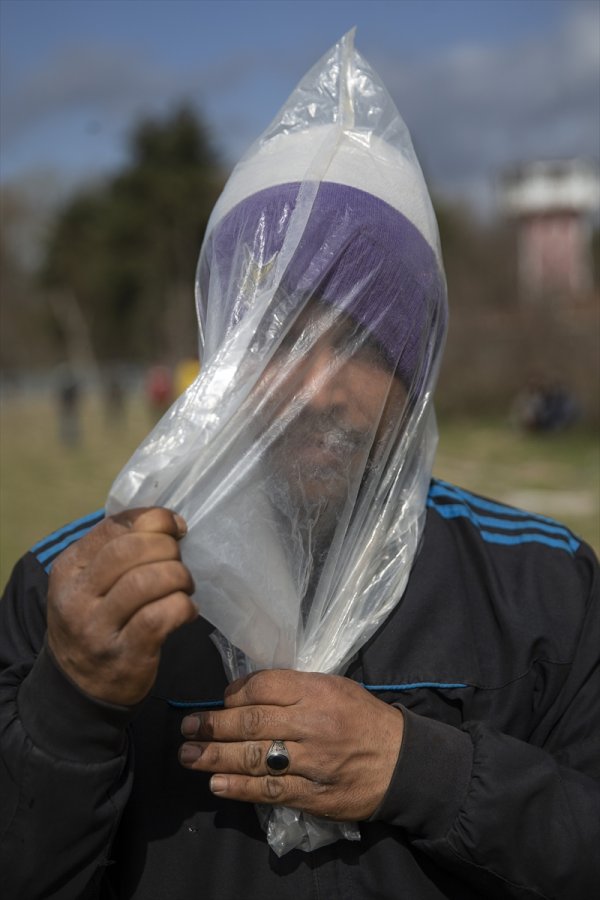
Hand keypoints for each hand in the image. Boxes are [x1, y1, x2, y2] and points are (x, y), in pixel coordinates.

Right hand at [47, 507, 195, 705]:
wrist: (79, 686)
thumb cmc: (96, 621)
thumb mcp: (90, 582)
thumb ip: (117, 549)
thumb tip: (166, 520)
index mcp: (69, 568)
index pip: (114, 526)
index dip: (154, 519)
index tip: (176, 527)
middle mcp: (77, 596)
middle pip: (132, 550)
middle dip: (168, 548)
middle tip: (178, 562)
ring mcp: (97, 628)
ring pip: (147, 581)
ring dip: (178, 577)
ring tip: (184, 587)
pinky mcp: (124, 655)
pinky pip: (160, 617)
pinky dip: (183, 607)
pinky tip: (187, 611)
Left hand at [179, 669, 403, 820]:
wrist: (402, 762)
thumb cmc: (364, 718)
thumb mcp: (335, 687)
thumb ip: (296, 687)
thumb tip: (249, 690)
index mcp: (318, 691)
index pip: (264, 687)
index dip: (235, 693)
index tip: (220, 699)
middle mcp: (312, 724)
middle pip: (251, 723)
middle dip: (213, 725)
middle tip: (187, 727)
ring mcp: (312, 762)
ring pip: (253, 758)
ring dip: (214, 757)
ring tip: (188, 755)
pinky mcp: (313, 795)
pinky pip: (269, 790)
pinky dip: (238, 788)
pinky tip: (216, 784)